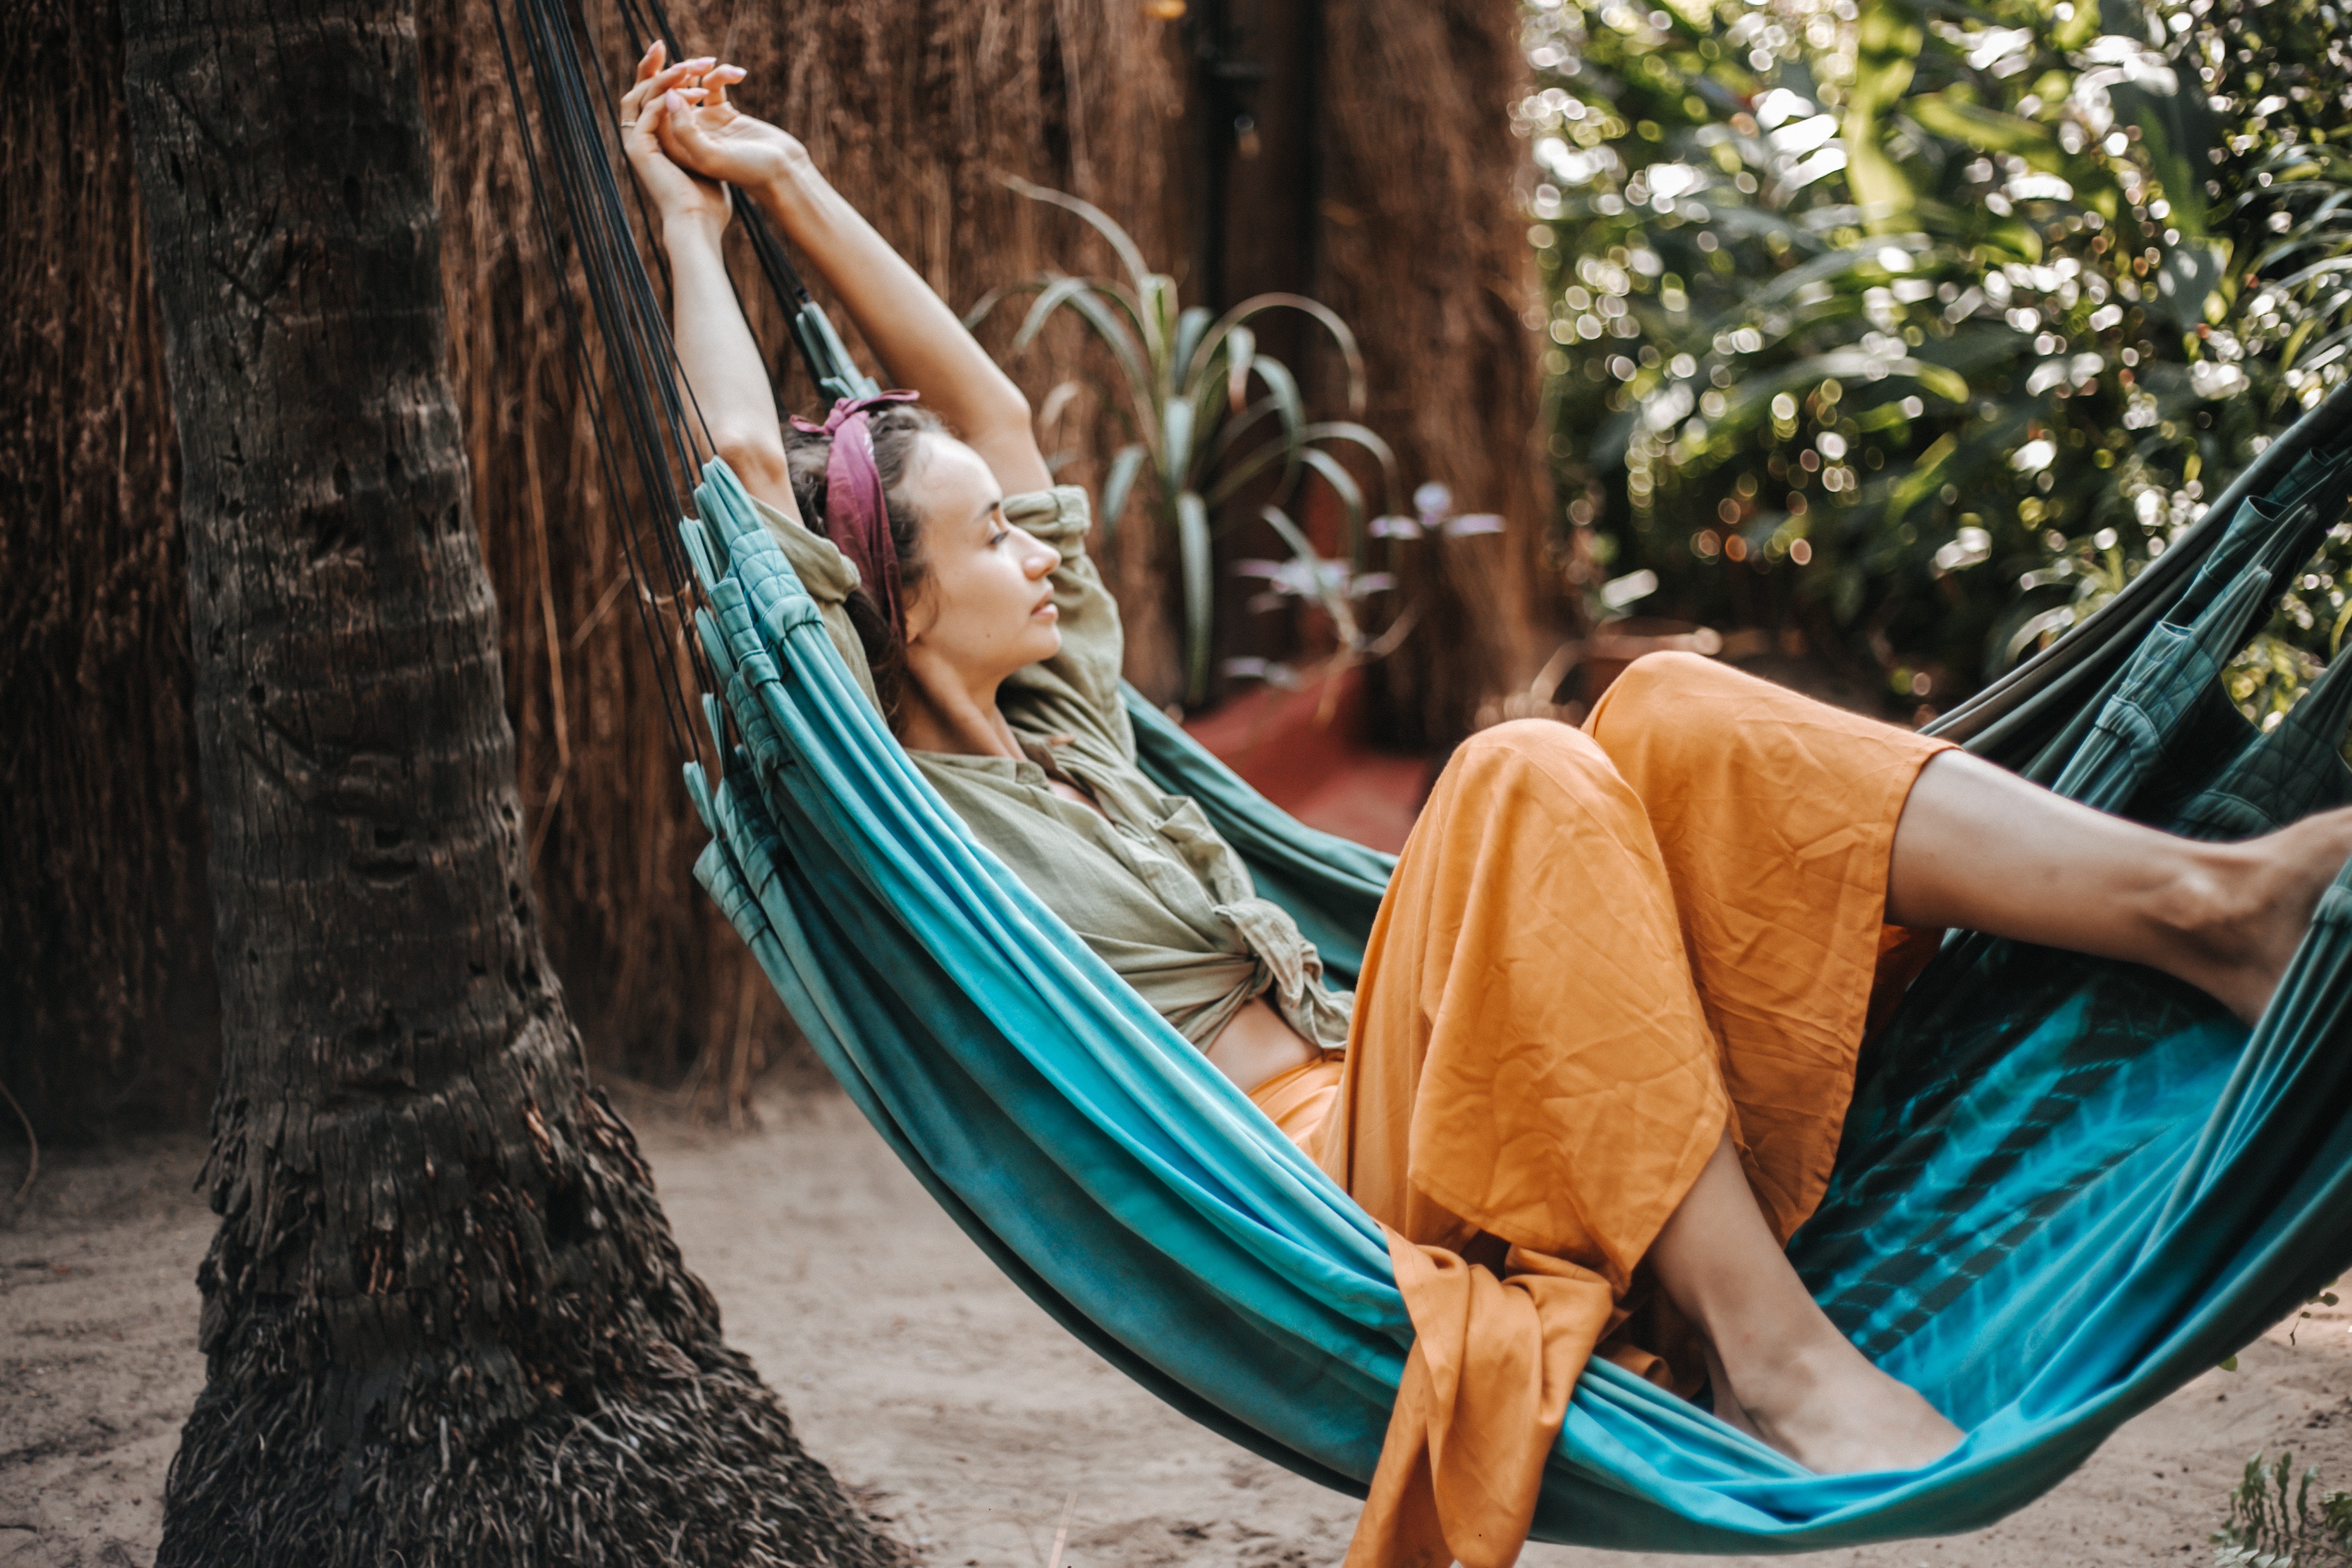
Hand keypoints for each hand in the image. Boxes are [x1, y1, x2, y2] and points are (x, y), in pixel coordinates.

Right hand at [620, 42, 727, 232]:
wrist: (699, 223)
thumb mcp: (706, 160)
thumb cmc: (708, 201)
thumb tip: (709, 121)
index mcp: (655, 141)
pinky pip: (647, 112)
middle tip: (665, 45)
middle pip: (637, 90)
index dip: (660, 74)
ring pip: (640, 96)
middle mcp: (641, 140)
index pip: (650, 98)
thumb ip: (700, 137)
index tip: (680, 58)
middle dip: (652, 66)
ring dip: (664, 78)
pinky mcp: (639, 150)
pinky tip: (692, 92)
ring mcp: (637, 144)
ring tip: (689, 67)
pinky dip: (666, 98)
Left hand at [639, 52, 808, 194]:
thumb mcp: (712, 156)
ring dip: (699, 70)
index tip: (685, 78)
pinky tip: (738, 75)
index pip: (655, 110)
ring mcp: (705, 124)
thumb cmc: (750, 172)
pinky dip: (722, 75)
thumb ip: (685, 129)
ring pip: (691, 86)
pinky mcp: (724, 115)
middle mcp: (687, 136)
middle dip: (678, 74)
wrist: (785, 176)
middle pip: (669, 95)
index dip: (665, 87)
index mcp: (677, 148)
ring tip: (714, 64)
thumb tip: (669, 96)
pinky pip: (713, 86)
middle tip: (697, 65)